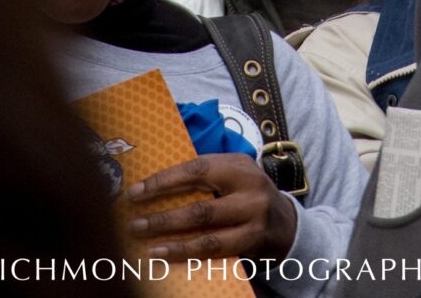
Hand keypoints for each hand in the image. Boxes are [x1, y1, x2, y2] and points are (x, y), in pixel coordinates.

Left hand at [124, 152, 295, 260]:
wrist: (286, 223)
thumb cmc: (247, 196)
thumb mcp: (233, 176)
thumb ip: (206, 178)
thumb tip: (156, 185)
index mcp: (239, 165)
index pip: (197, 169)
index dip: (164, 180)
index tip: (135, 192)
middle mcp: (249, 188)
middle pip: (200, 205)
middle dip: (163, 217)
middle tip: (134, 224)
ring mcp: (254, 217)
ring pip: (207, 233)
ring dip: (173, 241)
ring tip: (147, 245)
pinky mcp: (253, 241)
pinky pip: (215, 250)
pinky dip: (188, 254)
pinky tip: (168, 256)